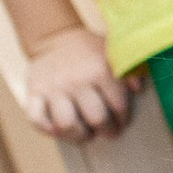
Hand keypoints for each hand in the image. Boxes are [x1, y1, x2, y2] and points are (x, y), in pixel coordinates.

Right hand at [22, 25, 131, 139]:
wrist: (55, 37)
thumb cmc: (90, 51)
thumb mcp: (113, 52)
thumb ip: (129, 70)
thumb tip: (139, 89)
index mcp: (99, 70)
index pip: (118, 105)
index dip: (123, 119)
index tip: (122, 122)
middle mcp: (76, 80)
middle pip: (96, 118)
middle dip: (107, 131)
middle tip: (108, 132)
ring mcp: (53, 88)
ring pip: (66, 124)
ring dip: (79, 135)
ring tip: (86, 134)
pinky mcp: (33, 92)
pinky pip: (36, 118)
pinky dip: (47, 129)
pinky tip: (58, 130)